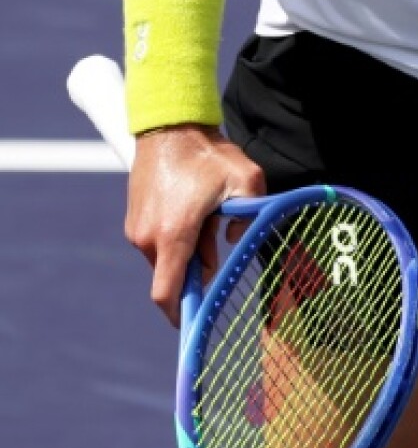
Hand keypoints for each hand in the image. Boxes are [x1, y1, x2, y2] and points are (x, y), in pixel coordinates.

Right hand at [125, 125, 265, 323]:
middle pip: (174, 275)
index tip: (195, 324)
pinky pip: (158, 241)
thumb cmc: (209, 153)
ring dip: (189, 249)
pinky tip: (192, 207)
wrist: (170, 124)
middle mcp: (148, 237)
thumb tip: (241, 241)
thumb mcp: (246, 180)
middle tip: (218, 236)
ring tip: (206, 213)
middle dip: (199, 267)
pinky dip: (177, 236)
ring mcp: (137, 228)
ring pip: (167, 257)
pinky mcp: (134, 219)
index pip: (167, 294)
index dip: (181, 314)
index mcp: (173, 235)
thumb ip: (252, 216)